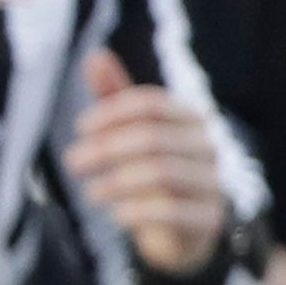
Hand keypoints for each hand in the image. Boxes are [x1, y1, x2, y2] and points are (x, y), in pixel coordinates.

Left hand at [61, 49, 237, 280]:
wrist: (184, 229)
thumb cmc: (152, 169)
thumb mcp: (132, 131)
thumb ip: (115, 95)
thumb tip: (94, 55)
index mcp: (190, 117)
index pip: (150, 103)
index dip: (110, 113)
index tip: (80, 128)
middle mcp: (208, 146)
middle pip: (152, 138)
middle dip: (105, 149)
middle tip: (71, 163)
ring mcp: (213, 182)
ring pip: (161, 173)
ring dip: (116, 181)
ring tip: (89, 192)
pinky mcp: (209, 219)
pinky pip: (173, 212)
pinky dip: (137, 212)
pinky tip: (115, 214)